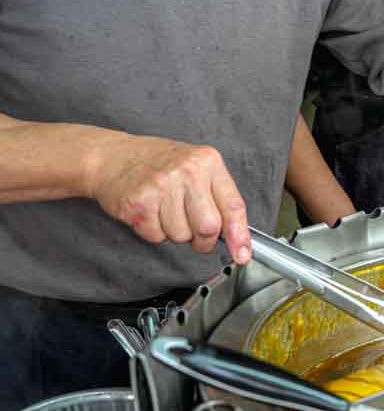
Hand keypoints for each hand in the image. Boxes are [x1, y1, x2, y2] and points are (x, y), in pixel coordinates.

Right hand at [86, 134, 251, 263]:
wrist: (112, 156)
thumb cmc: (158, 164)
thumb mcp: (196, 168)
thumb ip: (219, 198)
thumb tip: (238, 239)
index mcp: (208, 161)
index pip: (234, 205)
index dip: (240, 235)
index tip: (243, 254)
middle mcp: (187, 171)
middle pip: (209, 228)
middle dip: (203, 239)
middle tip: (193, 230)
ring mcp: (162, 186)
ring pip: (182, 236)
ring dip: (175, 232)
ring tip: (165, 209)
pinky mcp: (139, 202)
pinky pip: (157, 236)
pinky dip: (154, 231)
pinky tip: (149, 211)